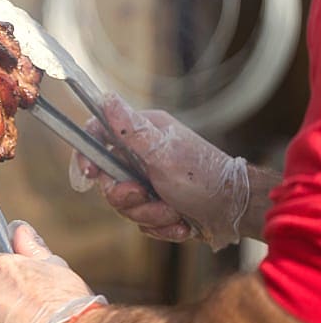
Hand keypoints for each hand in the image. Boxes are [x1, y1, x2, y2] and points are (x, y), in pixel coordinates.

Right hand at [69, 94, 248, 249]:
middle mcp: (142, 156)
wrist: (236, 212)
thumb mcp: (163, 153)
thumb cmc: (204, 178)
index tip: (89, 174)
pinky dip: (160, 226)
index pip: (98, 135)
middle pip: (108, 179)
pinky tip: (181, 223)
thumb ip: (130, 129)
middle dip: (128, 197)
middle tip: (146, 196)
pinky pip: (140, 220)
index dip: (86, 154)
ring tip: (174, 212)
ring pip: (124, 204)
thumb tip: (105, 97)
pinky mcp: (156, 204)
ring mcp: (149, 181)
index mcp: (142, 135)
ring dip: (149, 214)